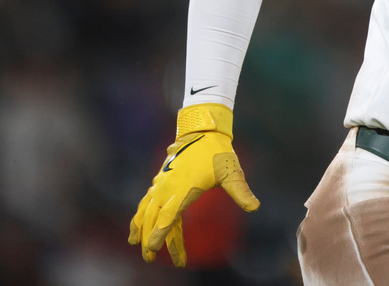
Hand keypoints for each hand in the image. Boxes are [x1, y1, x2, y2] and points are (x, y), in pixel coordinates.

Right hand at [129, 103, 259, 266]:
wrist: (203, 130)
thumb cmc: (218, 152)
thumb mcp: (232, 172)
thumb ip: (241, 192)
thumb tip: (255, 207)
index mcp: (183, 189)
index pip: (167, 218)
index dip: (159, 235)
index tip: (154, 250)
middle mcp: (167, 187)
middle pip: (153, 219)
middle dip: (149, 240)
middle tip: (150, 259)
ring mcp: (162, 183)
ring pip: (146, 210)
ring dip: (140, 228)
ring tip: (133, 243)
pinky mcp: (161, 179)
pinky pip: (146, 199)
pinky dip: (139, 213)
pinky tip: (137, 223)